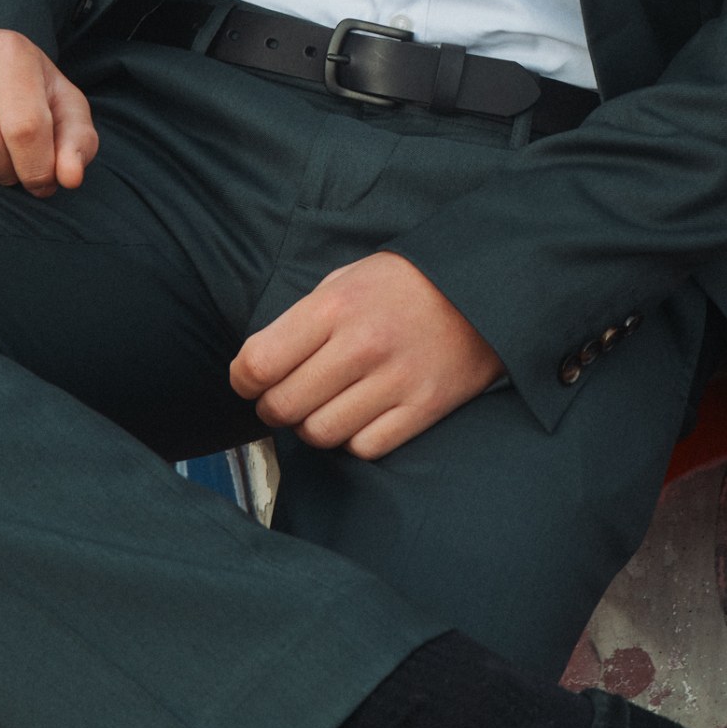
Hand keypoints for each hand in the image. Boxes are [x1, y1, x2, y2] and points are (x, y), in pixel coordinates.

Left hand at [230, 253, 502, 460]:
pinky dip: (354, 440)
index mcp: (335, 306)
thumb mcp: (347, 278)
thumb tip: (259, 366)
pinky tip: (359, 417)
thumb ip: (303, 319)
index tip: (249, 381)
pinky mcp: (424, 408)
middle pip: (284, 406)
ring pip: (321, 434)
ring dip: (311, 427)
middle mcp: (362, 345)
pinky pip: (364, 448)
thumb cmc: (404, 284)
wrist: (484, 287)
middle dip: (273, 408)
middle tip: (282, 399)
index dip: (242, 379)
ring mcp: (395, 380)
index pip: (259, 362)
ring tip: (322, 408)